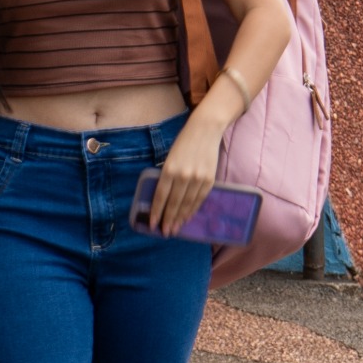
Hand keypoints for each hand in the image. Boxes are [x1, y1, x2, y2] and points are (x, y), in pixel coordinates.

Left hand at [145, 103, 227, 235]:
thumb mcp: (170, 157)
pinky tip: (187, 217)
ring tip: (175, 229)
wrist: (205, 130)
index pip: (160, 196)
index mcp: (169, 169)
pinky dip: (193, 209)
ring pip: (187, 204)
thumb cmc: (184, 143)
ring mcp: (197, 178)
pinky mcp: (209, 179)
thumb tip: (163, 198)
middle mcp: (183, 175)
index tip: (153, 224)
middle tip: (165, 232)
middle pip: (174, 203)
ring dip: (180, 218)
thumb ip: (167, 176)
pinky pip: (199, 199)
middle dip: (168, 219)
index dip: (156, 211)